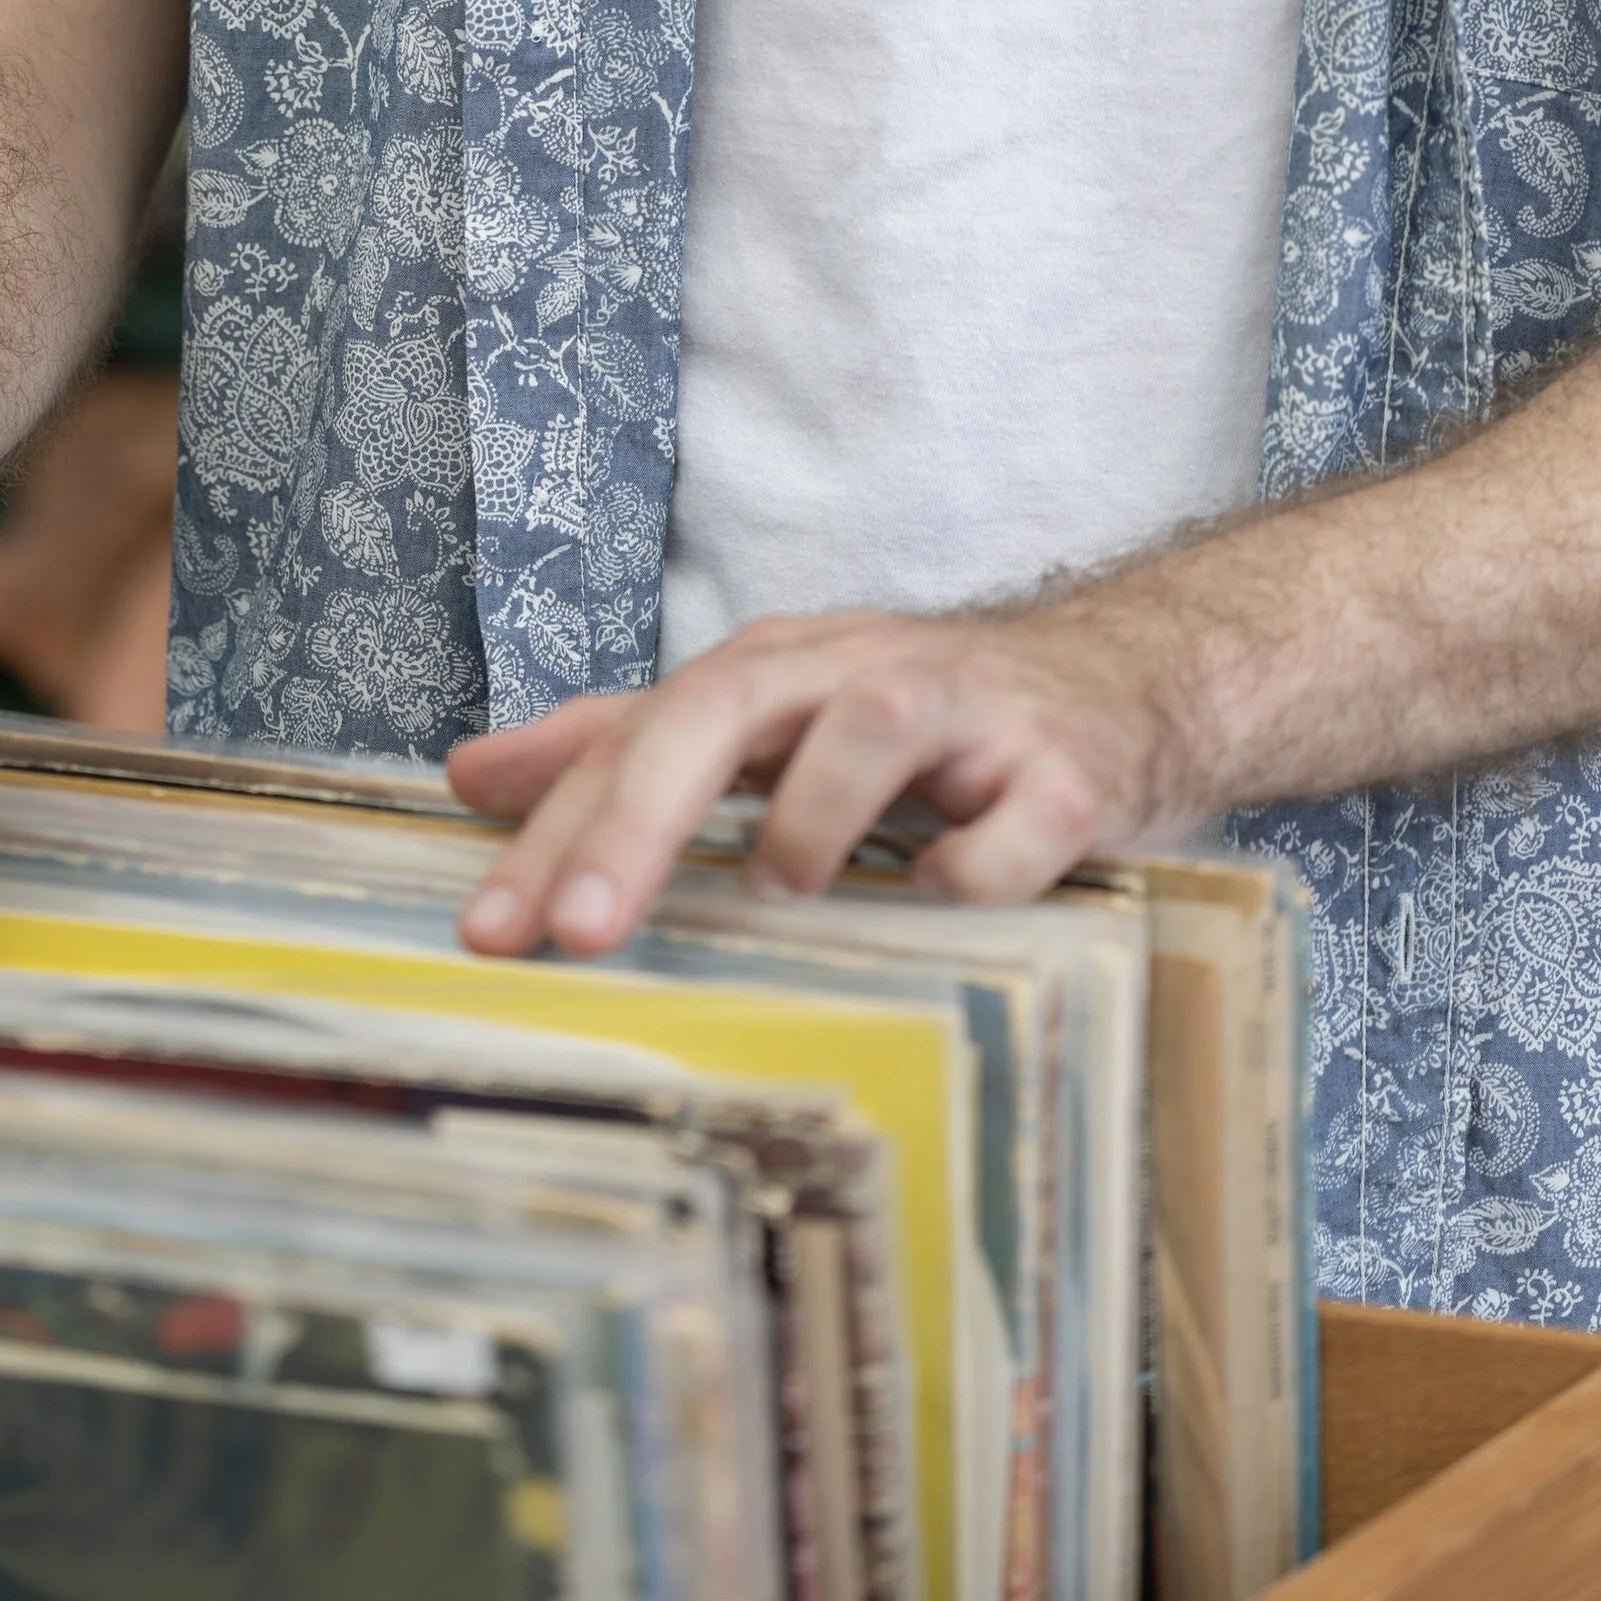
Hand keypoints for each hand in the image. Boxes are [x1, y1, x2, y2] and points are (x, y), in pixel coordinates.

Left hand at [446, 598, 1207, 956]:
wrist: (1129, 686)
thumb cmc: (925, 722)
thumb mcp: (768, 721)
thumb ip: (624, 748)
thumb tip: (471, 776)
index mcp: (773, 669)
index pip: (636, 733)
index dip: (554, 828)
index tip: (487, 931)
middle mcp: (854, 672)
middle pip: (724, 708)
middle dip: (640, 818)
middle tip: (576, 931)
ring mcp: (967, 716)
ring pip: (869, 728)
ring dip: (809, 819)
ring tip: (778, 889)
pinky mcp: (1065, 774)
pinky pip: (1010, 829)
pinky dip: (970, 875)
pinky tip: (946, 902)